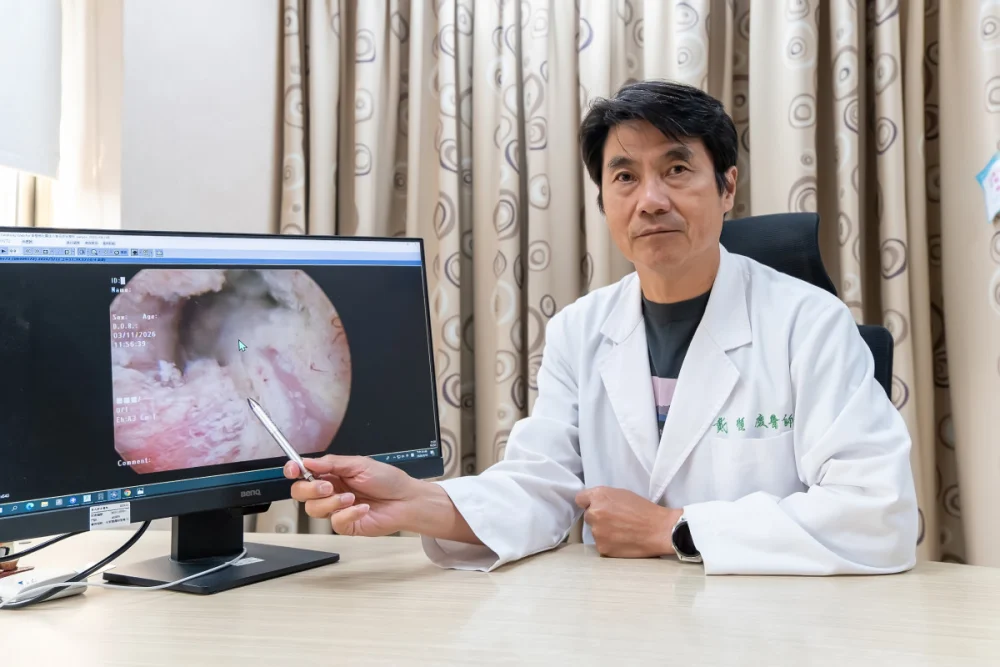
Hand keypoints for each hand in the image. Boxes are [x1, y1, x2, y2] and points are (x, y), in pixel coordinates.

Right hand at [285, 455, 422, 535]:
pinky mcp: (345, 525)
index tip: (294, 469)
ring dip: (332, 502)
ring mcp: (336, 509)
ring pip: (313, 509)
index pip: (304, 473)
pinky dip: (348, 513)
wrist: (406, 500)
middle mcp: (330, 492)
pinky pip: (334, 522)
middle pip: (300, 493)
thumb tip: (308, 462)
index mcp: (332, 474)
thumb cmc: (388, 480)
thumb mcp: (360, 464)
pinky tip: (362, 508)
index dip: (294, 471)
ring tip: (352, 497)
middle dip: (310, 489)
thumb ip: (332, 463)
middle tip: (328, 486)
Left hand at [575, 487, 681, 557]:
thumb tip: (594, 504)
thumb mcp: (622, 494)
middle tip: (615, 520)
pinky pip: (602, 544)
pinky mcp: (602, 548)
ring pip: (595, 531)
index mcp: (599, 496)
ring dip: (604, 532)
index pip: (580, 499)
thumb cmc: (644, 510)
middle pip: (588, 516)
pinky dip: (610, 543)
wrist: (660, 530)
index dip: (589, 503)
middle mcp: (594, 513)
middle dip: (598, 518)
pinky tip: (623, 541)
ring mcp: (597, 532)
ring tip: (622, 532)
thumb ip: (604, 498)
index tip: (596, 506)